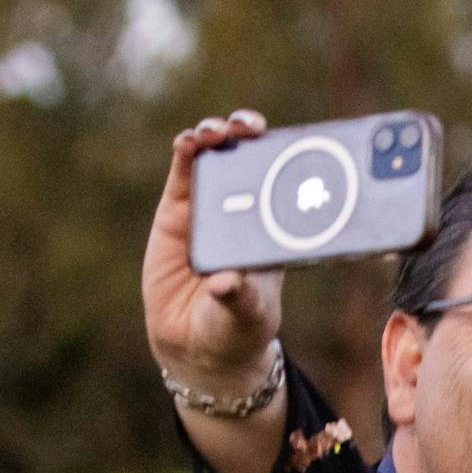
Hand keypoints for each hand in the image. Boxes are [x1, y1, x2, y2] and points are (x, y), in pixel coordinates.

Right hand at [142, 110, 285, 397]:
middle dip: (249, 134)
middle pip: (249, 158)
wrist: (198, 344)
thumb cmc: (236, 326)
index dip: (288, 155)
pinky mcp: (178, 211)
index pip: (286, 182)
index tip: (293, 143)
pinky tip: (187, 142)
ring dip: (216, 135)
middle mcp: (246, 211)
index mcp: (276, 229)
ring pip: (215, 158)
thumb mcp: (246, 313)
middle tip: (250, 128)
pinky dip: (186, 153)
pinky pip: (183, 174)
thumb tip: (224, 283)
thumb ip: (239, 296)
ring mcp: (211, 207)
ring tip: (216, 132)